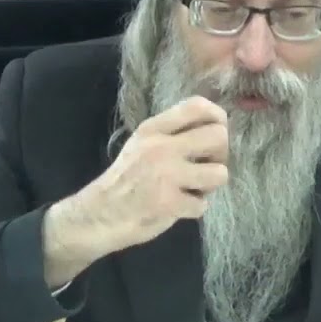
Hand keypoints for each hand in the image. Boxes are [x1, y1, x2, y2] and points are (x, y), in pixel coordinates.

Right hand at [42, 96, 228, 283]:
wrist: (100, 214)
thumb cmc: (125, 179)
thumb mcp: (141, 144)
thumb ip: (171, 134)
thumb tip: (213, 129)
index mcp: (153, 129)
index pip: (198, 106)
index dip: (218, 117)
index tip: (216, 132)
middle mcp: (161, 147)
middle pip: (219, 136)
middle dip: (221, 154)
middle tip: (206, 165)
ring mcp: (167, 175)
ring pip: (219, 173)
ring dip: (210, 184)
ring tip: (194, 188)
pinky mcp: (170, 203)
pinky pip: (203, 204)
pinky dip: (193, 209)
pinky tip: (179, 207)